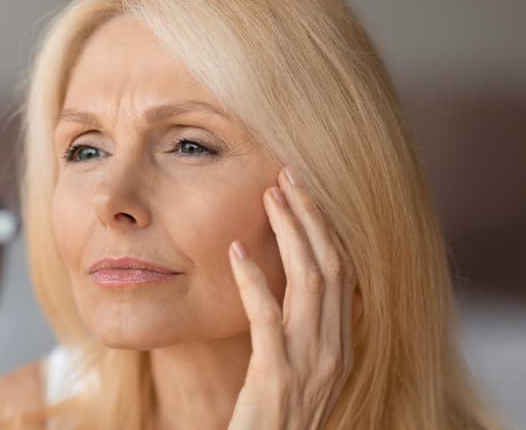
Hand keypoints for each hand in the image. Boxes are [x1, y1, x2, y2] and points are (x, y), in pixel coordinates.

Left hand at [227, 167, 361, 429]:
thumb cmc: (276, 416)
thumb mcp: (301, 370)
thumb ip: (305, 332)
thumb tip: (295, 287)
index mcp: (341, 345)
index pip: (345, 273)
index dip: (328, 228)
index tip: (305, 192)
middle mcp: (334, 349)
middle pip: (331, 265)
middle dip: (312, 216)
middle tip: (287, 176)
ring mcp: (309, 363)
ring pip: (310, 281)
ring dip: (291, 231)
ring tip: (269, 195)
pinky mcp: (276, 376)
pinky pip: (268, 317)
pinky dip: (253, 278)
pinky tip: (236, 250)